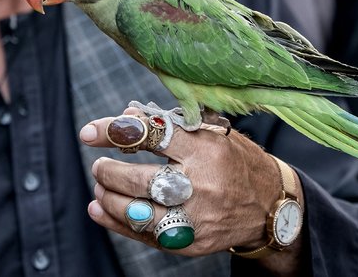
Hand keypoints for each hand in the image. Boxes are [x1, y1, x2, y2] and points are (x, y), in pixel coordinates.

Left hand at [80, 107, 304, 273]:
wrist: (269, 205)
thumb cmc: (234, 161)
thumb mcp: (210, 133)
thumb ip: (169, 123)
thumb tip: (126, 116)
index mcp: (206, 149)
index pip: (151, 135)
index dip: (113, 131)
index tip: (88, 133)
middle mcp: (201, 185)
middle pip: (139, 180)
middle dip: (108, 172)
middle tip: (99, 166)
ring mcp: (196, 218)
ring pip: (137, 212)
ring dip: (108, 198)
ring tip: (100, 187)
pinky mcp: (191, 242)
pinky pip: (144, 236)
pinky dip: (116, 223)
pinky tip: (99, 210)